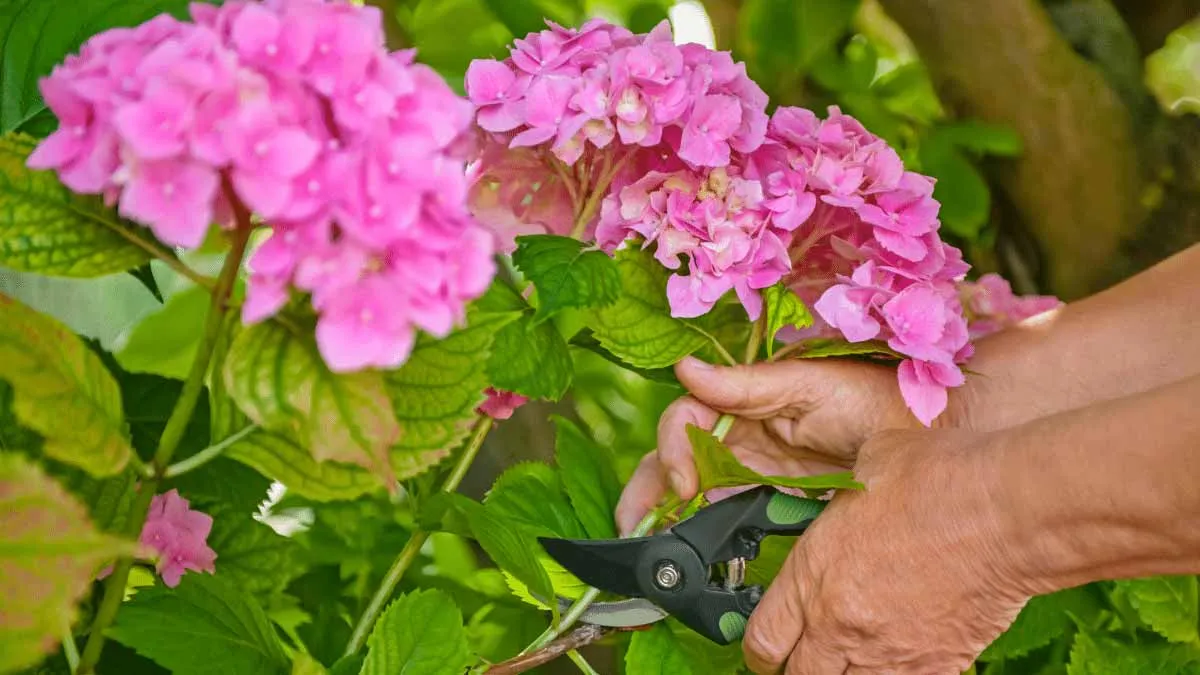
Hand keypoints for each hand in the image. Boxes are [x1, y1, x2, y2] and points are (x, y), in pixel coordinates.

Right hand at [614, 355, 929, 534]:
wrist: (935, 430)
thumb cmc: (877, 395)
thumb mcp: (811, 385)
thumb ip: (747, 385)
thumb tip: (685, 369)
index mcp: (744, 401)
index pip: (686, 420)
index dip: (674, 449)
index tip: (686, 485)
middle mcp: (740, 432)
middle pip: (676, 460)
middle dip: (648, 493)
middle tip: (633, 529)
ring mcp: (754, 467)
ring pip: (692, 492)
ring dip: (667, 518)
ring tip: (654, 551)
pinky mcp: (772, 497)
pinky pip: (726, 516)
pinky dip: (705, 535)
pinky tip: (696, 557)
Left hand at [742, 428, 1027, 673]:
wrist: (1002, 510)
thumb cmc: (936, 478)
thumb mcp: (864, 468)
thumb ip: (841, 494)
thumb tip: (847, 487)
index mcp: (812, 574)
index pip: (762, 641)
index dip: (759, 648)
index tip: (766, 646)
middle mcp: (840, 623)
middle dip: (796, 668)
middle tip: (806, 654)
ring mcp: (888, 652)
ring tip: (851, 659)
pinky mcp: (937, 665)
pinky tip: (900, 659)